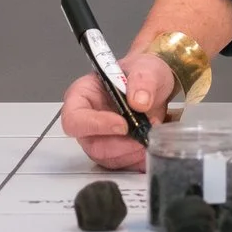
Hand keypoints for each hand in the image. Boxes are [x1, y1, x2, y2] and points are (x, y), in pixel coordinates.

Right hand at [59, 51, 177, 170]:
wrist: (156, 84)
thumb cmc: (141, 72)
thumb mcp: (146, 67)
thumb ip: (142, 80)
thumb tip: (139, 100)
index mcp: (82, 95)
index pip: (75, 119)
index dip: (95, 126)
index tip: (122, 125)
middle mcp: (87, 120)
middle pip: (92, 145)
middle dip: (121, 144)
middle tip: (144, 133)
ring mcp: (100, 138)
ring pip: (108, 158)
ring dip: (132, 151)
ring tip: (151, 133)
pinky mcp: (115, 151)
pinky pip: (122, 164)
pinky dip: (138, 158)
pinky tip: (151, 143)